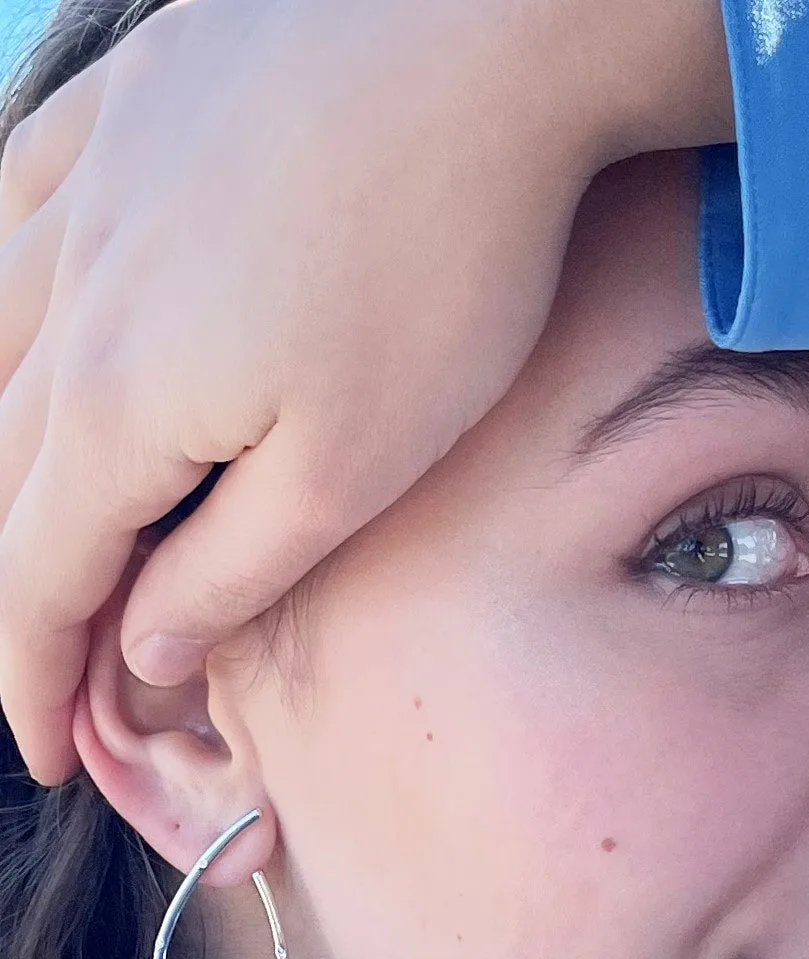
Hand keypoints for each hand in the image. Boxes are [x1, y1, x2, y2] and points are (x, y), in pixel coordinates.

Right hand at [0, 0, 731, 783]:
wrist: (475, 42)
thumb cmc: (439, 265)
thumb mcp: (352, 466)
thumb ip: (235, 567)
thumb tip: (149, 644)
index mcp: (116, 405)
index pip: (37, 577)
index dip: (33, 677)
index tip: (46, 751)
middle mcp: (63, 296)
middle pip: (2, 478)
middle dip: (18, 587)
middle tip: (51, 662)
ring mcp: (81, 191)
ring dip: (3, 463)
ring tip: (37, 528)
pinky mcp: (122, 120)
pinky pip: (11, 224)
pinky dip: (4, 309)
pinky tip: (25, 326)